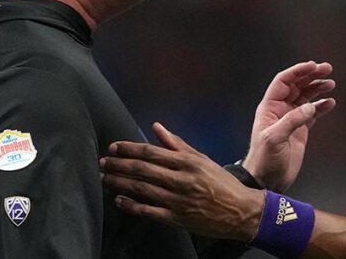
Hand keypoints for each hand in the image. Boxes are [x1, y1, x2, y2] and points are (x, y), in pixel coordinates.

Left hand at [101, 123, 265, 240]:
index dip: (129, 149)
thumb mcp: (202, 159)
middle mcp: (181, 180)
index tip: (113, 147)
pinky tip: (119, 199)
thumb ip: (177, 144)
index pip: (151, 152)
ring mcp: (178, 200)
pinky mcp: (177, 218)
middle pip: (143, 170)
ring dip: (121, 183)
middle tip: (103, 162)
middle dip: (119, 165)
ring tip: (106, 178)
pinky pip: (149, 211)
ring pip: (143, 189)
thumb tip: (157, 128)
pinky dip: (132, 205)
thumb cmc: (222, 183)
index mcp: (187, 162)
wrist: (241, 211)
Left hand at [242, 61, 335, 191]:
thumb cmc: (264, 159)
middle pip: (297, 86)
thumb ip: (291, 120)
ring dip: (317, 88)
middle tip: (327, 69)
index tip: (312, 66)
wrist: (267, 180)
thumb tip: (310, 107)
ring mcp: (291, 119)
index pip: (283, 82)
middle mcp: (280, 109)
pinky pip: (312, 113)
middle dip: (311, 76)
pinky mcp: (300, 130)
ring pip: (306, 97)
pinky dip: (321, 106)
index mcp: (270, 107)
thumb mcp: (274, 138)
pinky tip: (330, 102)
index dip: (297, 72)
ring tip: (331, 83)